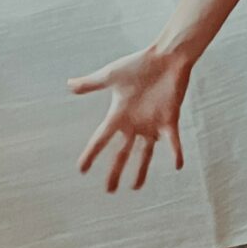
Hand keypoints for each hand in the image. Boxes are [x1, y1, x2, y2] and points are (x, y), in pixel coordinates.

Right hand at [67, 44, 191, 192]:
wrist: (166, 56)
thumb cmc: (139, 64)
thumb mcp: (111, 75)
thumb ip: (91, 83)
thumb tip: (69, 84)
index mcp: (118, 115)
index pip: (101, 139)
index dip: (91, 154)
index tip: (82, 169)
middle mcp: (134, 124)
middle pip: (122, 153)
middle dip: (115, 171)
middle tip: (109, 190)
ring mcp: (152, 123)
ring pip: (145, 153)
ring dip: (141, 169)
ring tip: (135, 187)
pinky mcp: (170, 119)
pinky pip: (173, 140)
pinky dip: (175, 152)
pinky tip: (177, 165)